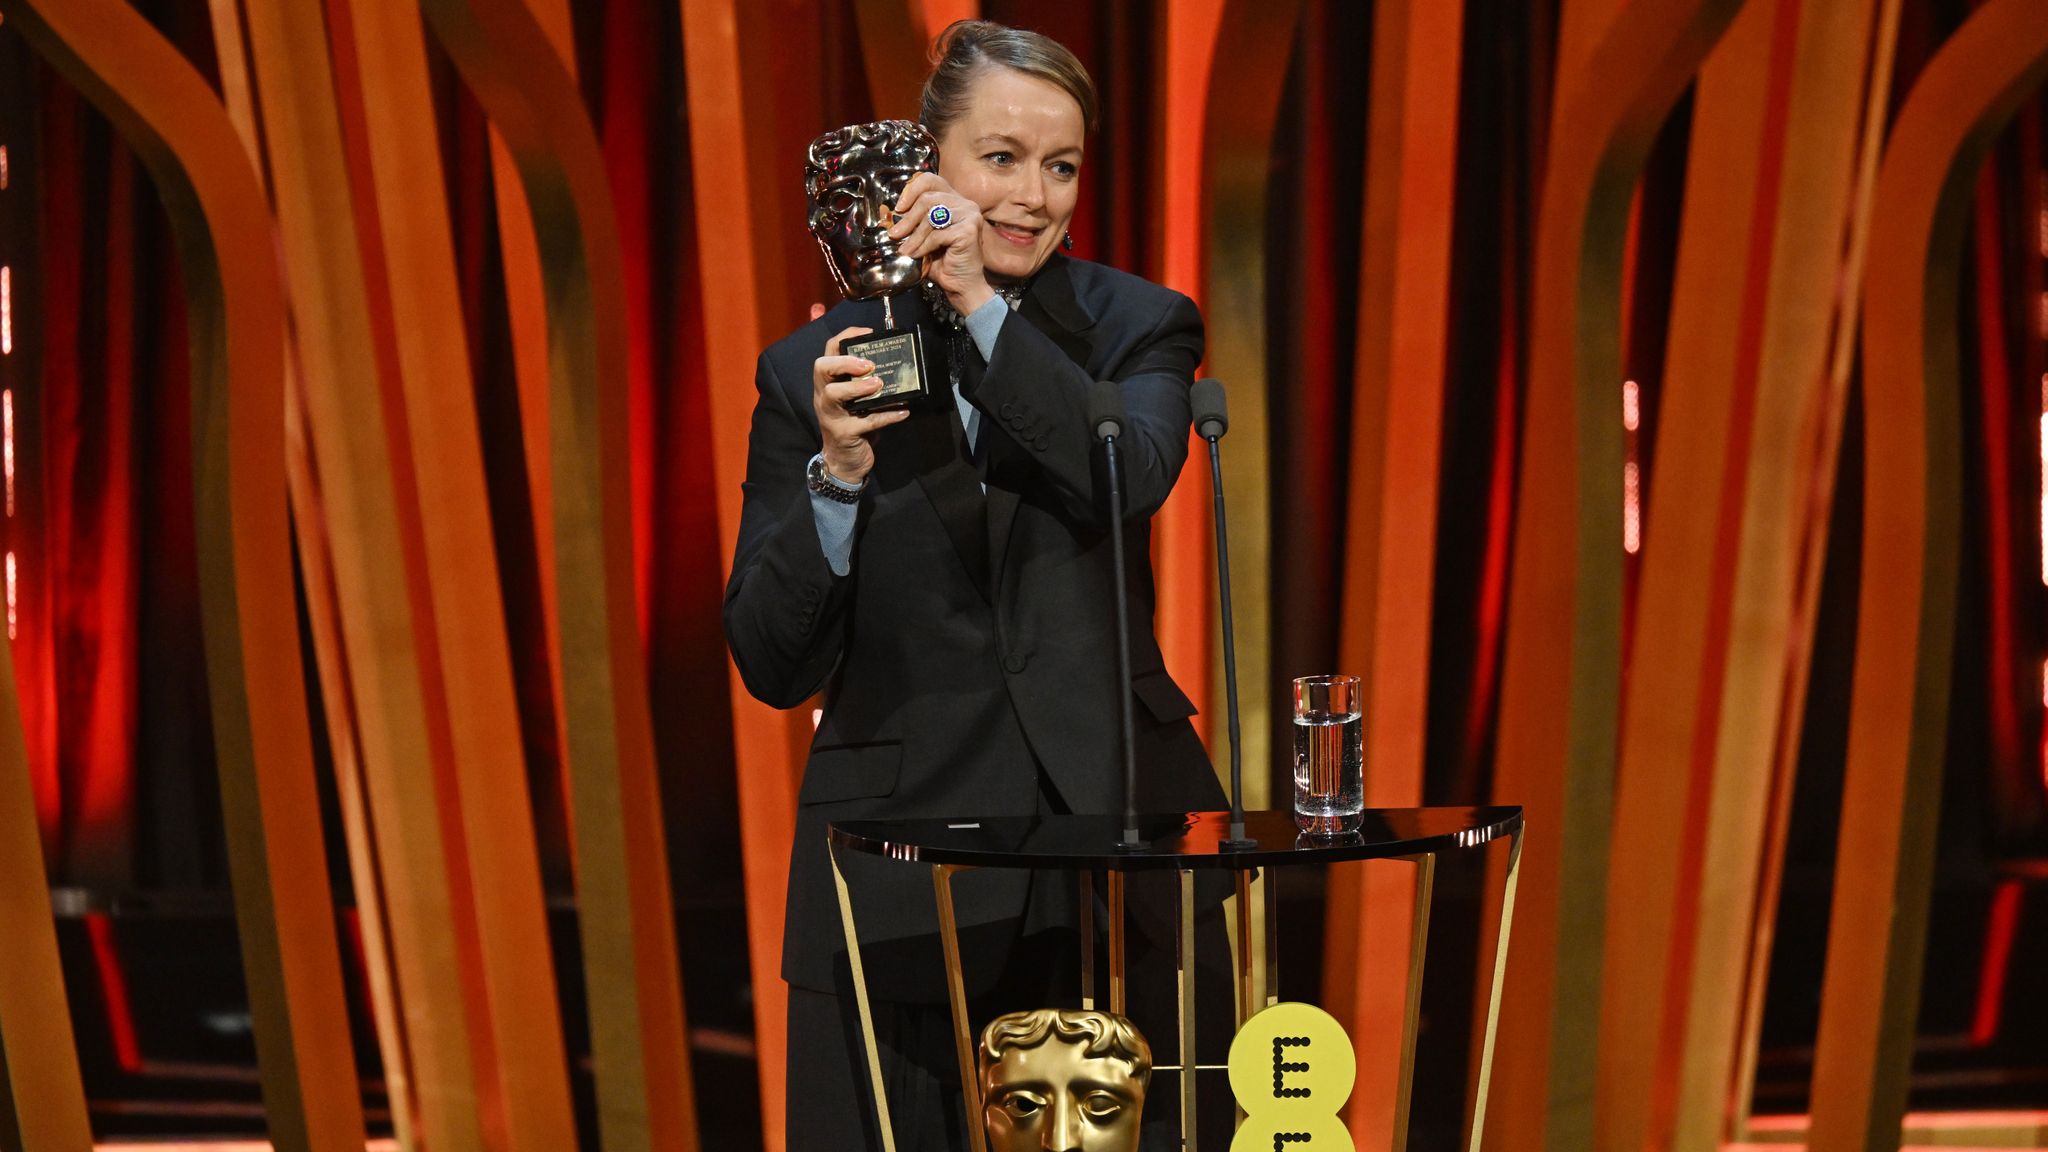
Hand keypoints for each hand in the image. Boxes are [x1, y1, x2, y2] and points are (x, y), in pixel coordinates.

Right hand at [813, 325, 910, 484]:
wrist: (843, 463)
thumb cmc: (852, 425)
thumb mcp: (855, 401)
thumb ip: (866, 384)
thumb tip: (895, 365)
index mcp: (827, 383)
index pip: (828, 352)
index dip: (845, 337)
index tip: (868, 333)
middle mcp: (824, 396)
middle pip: (822, 368)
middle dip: (845, 362)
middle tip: (868, 365)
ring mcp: (831, 415)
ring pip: (835, 393)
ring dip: (858, 387)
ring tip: (879, 384)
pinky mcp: (844, 434)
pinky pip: (865, 422)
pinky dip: (887, 416)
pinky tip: (903, 412)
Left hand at [888, 172, 995, 315]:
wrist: (960, 285)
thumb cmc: (942, 262)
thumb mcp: (919, 238)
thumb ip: (906, 223)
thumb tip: (884, 212)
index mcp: (953, 200)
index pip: (930, 180)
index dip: (911, 191)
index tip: (898, 208)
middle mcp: (965, 203)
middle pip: (927, 198)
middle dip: (907, 219)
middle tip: (895, 234)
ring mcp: (970, 215)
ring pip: (931, 215)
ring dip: (914, 235)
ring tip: (906, 250)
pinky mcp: (970, 229)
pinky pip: (938, 233)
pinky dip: (924, 246)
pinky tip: (918, 255)